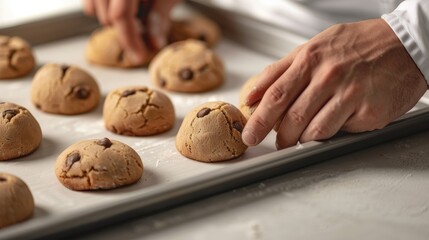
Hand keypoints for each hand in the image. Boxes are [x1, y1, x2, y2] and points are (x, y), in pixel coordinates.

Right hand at [83, 0, 180, 63]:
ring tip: (135, 14)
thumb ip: (160, 16)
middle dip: (126, 29)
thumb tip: (154, 43)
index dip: (130, 40)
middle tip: (144, 33)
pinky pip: (90, 0)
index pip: (120, 16)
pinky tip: (123, 4)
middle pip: (106, 14)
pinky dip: (103, 5)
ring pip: (94, 8)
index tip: (139, 56)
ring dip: (113, 18)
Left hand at [242, 19, 427, 148]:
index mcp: (310, 59)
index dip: (258, 119)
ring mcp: (350, 94)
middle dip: (277, 137)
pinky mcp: (369, 111)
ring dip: (301, 140)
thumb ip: (281, 70)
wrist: (405, 44)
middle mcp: (329, 76)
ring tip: (300, 138)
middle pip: (291, 117)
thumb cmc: (357, 45)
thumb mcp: (314, 47)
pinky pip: (340, 132)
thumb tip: (254, 93)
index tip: (249, 134)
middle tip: (274, 144)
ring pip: (313, 130)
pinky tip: (332, 124)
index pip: (275, 94)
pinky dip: (330, 134)